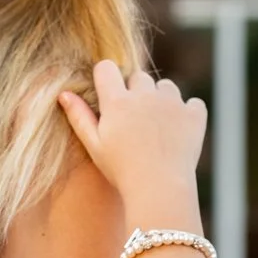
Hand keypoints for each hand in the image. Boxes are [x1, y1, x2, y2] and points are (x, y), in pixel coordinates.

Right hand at [59, 62, 205, 206]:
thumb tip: (64, 94)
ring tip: (157, 125)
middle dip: (135, 90)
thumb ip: (79, 117)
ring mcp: (172, 103)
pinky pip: (192, 103)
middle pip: (138, 76)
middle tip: (134, 119)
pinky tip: (179, 130)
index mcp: (117, 101)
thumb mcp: (94, 146)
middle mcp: (145, 95)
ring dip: (161, 98)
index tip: (108, 93)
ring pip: (166, 86)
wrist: (159, 189)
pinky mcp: (194, 115)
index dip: (106, 77)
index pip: (107, 68)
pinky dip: (187, 113)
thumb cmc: (121, 170)